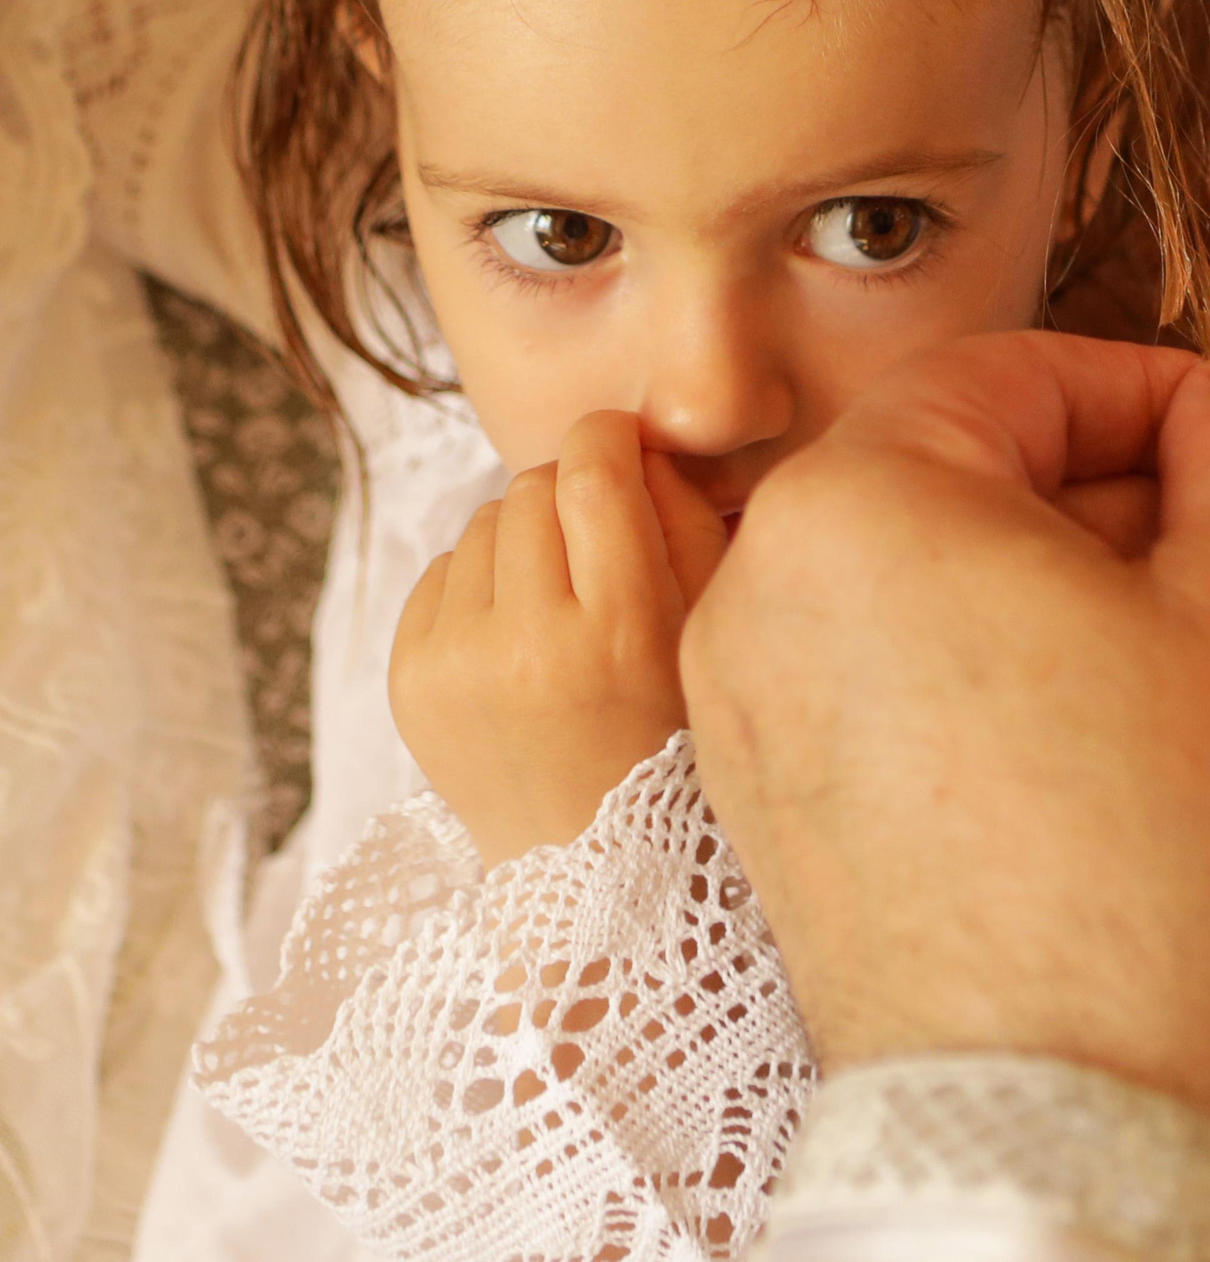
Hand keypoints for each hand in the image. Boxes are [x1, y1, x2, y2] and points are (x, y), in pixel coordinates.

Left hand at [393, 409, 726, 866]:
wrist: (582, 867)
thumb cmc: (668, 741)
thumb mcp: (706, 634)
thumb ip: (686, 524)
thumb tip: (635, 444)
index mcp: (616, 633)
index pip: (593, 474)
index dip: (610, 438)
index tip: (623, 443)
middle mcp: (524, 645)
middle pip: (533, 486)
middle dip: (569, 492)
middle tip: (600, 535)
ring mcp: (453, 665)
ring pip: (484, 523)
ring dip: (524, 538)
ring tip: (560, 597)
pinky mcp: (407, 681)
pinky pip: (441, 572)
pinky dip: (481, 584)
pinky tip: (517, 632)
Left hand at [682, 332, 1209, 1144]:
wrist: (1065, 1115)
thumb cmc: (1164, 871)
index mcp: (859, 504)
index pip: (1015, 370)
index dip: (1153, 388)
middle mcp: (762, 597)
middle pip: (961, 476)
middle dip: (1110, 498)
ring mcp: (750, 718)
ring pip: (928, 587)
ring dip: (1060, 596)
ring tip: (1182, 673)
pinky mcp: (776, 819)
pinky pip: (892, 691)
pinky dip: (997, 687)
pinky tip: (1106, 759)